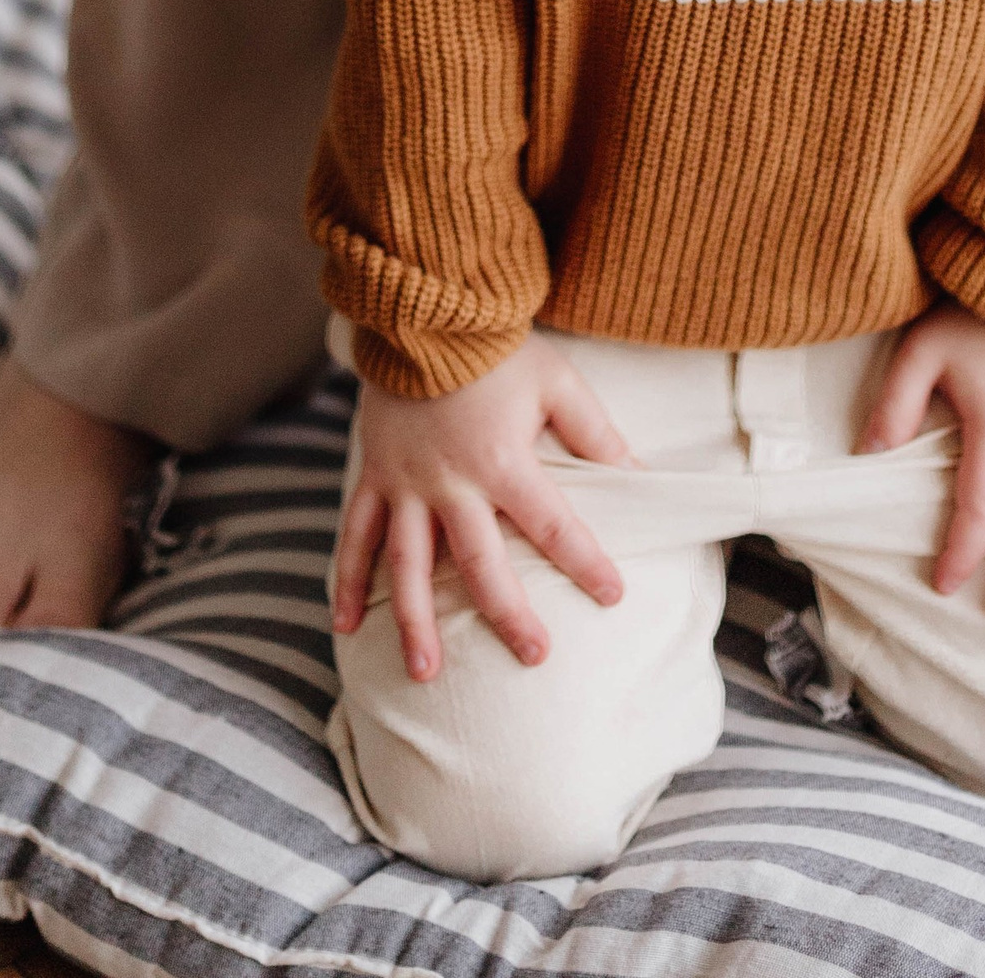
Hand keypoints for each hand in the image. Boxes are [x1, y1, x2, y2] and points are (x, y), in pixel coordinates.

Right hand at [331, 332, 635, 679]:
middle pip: (481, 565)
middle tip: (535, 656)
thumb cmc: (498, 348)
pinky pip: (356, 536)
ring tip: (426, 675)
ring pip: (408, 566)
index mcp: (503, 461)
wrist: (425, 310)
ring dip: (415, 622)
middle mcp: (451, 482)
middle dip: (509, 615)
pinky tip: (345, 628)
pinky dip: (347, 581)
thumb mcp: (558, 381)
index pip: (554, 526)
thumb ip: (596, 431)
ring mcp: (406, 483)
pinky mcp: (374, 475)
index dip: (586, 563)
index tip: (613, 596)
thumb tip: (638, 473)